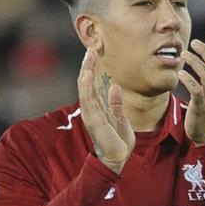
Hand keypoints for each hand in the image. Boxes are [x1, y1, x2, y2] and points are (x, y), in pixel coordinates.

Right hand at [77, 48, 133, 173]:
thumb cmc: (118, 141)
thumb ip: (116, 103)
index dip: (92, 67)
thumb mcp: (120, 118)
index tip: (94, 52)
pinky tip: (86, 74)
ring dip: (85, 71)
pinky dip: (86, 86)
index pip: (92, 83)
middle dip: (87, 65)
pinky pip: (87, 100)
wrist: (119, 157)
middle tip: (91, 47)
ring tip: (87, 55)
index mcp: (97, 107)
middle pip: (85, 82)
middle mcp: (91, 108)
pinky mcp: (93, 119)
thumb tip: (115, 87)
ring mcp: (91, 113)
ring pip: (84, 88)